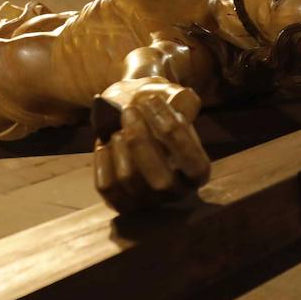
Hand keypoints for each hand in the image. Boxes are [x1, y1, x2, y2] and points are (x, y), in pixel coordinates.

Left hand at [93, 78, 210, 212]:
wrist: (132, 116)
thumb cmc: (156, 108)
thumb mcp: (174, 98)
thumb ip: (181, 99)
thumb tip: (178, 103)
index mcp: (198, 172)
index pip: (192, 163)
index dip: (174, 132)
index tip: (152, 100)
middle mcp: (175, 192)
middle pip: (161, 181)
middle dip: (141, 140)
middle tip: (129, 111)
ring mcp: (147, 201)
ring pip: (130, 179)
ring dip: (120, 146)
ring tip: (117, 127)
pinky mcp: (121, 201)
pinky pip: (107, 186)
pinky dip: (103, 160)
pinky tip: (104, 142)